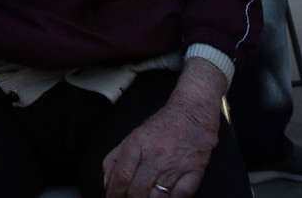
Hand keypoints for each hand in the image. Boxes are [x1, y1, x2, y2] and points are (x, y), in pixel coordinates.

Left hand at [102, 59, 225, 197]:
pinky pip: (180, 197)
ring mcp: (175, 164)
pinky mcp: (194, 170)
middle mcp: (155, 154)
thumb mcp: (132, 136)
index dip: (114, 195)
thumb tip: (107, 184)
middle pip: (137, 191)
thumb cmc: (161, 127)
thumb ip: (114, 159)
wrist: (193, 113)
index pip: (121, 178)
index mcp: (137, 144)